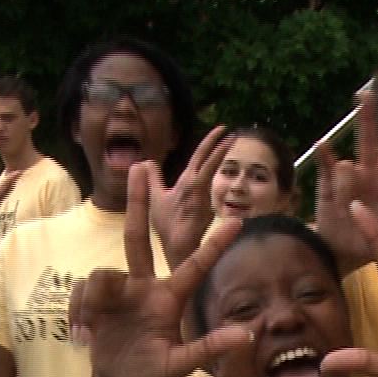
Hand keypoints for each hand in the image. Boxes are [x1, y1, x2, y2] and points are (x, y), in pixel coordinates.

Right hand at [76, 164, 249, 376]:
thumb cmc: (158, 373)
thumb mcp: (184, 363)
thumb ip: (210, 347)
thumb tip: (247, 335)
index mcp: (170, 298)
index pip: (195, 266)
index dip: (215, 244)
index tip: (238, 219)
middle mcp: (144, 287)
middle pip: (137, 238)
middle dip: (137, 202)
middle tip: (139, 165)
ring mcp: (117, 293)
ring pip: (102, 274)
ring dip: (93, 299)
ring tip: (91, 330)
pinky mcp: (92, 302)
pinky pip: (80, 293)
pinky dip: (78, 313)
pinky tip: (82, 336)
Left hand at [147, 126, 229, 264]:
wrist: (174, 248)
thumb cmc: (168, 226)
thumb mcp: (155, 195)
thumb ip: (152, 178)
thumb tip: (146, 161)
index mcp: (187, 182)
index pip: (199, 157)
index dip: (208, 143)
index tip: (220, 129)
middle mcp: (195, 184)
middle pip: (205, 157)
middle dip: (216, 142)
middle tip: (228, 128)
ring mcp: (198, 192)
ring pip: (208, 165)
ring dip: (219, 150)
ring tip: (231, 137)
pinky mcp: (200, 200)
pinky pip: (206, 177)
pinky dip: (214, 164)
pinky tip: (222, 153)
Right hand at [315, 93, 377, 272]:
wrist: (346, 253)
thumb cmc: (377, 242)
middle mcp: (370, 175)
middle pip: (370, 142)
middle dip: (369, 118)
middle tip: (367, 94)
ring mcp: (348, 179)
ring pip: (348, 154)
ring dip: (348, 139)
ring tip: (347, 151)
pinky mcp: (328, 188)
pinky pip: (325, 170)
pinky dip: (324, 157)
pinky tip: (322, 145)